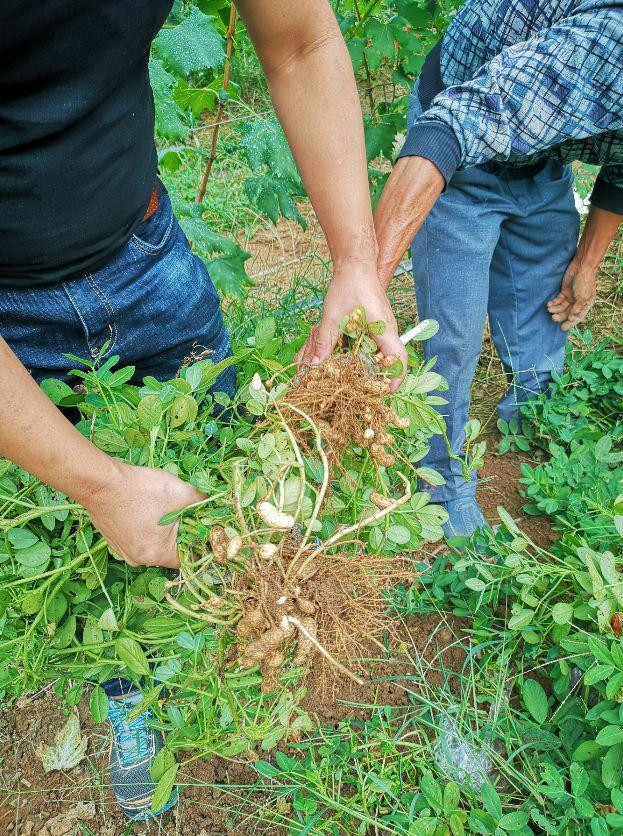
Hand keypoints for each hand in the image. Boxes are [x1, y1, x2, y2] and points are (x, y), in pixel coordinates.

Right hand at [83, 462, 203, 568]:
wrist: (100, 483)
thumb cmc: (141, 490)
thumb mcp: (181, 492)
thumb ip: (201, 502)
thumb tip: (212, 504)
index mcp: (157, 555)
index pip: (187, 559)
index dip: (198, 545)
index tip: (203, 529)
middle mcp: (139, 560)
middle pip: (170, 553)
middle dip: (180, 534)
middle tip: (185, 515)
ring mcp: (124, 552)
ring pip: (154, 545)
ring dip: (163, 531)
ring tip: (164, 510)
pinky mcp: (115, 542)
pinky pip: (139, 539)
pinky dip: (146, 529)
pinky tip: (147, 510)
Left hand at [295, 261, 407, 391]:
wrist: (356, 264)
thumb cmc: (348, 285)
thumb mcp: (333, 315)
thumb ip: (325, 341)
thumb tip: (315, 365)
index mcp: (383, 327)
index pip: (399, 357)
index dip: (396, 376)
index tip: (387, 391)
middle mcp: (388, 328)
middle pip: (394, 358)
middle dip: (385, 376)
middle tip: (370, 391)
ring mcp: (385, 326)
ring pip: (387, 352)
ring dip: (377, 366)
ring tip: (362, 379)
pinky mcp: (378, 323)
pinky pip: (380, 343)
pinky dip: (371, 355)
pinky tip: (357, 361)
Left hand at [547, 259, 596, 330]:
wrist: (581, 267)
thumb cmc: (585, 281)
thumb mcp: (583, 296)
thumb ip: (577, 308)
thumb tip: (571, 319)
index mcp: (585, 305)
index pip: (577, 318)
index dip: (570, 324)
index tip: (563, 328)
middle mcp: (578, 303)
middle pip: (567, 314)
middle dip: (560, 316)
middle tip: (553, 317)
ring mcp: (570, 298)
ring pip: (561, 308)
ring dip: (555, 309)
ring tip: (549, 308)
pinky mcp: (564, 292)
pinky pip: (557, 300)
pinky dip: (553, 303)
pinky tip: (549, 303)